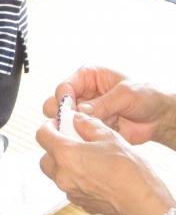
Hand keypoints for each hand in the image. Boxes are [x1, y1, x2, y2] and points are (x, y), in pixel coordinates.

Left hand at [36, 113, 170, 214]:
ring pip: (56, 174)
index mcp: (65, 154)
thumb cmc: (127, 168)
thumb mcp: (109, 137)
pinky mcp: (79, 203)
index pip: (42, 135)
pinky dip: (75, 180)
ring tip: (85, 159)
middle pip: (45, 158)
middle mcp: (61, 174)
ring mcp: (69, 191)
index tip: (59, 124)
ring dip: (63, 165)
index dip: (49, 127)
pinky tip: (94, 176)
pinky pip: (70, 187)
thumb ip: (88, 125)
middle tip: (71, 142)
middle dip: (54, 148)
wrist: (142, 201)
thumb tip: (77, 119)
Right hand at [42, 66, 175, 147]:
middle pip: (55, 104)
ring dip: (74, 128)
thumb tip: (79, 112)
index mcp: (87, 77)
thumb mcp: (126, 94)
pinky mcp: (88, 127)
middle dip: (63, 115)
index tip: (71, 112)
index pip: (64, 88)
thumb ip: (102, 104)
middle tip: (75, 123)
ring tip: (92, 130)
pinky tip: (98, 136)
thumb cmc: (147, 96)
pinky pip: (76, 134)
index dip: (64, 100)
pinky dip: (84, 137)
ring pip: (63, 122)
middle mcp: (82, 93)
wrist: (160, 117)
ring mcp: (83, 112)